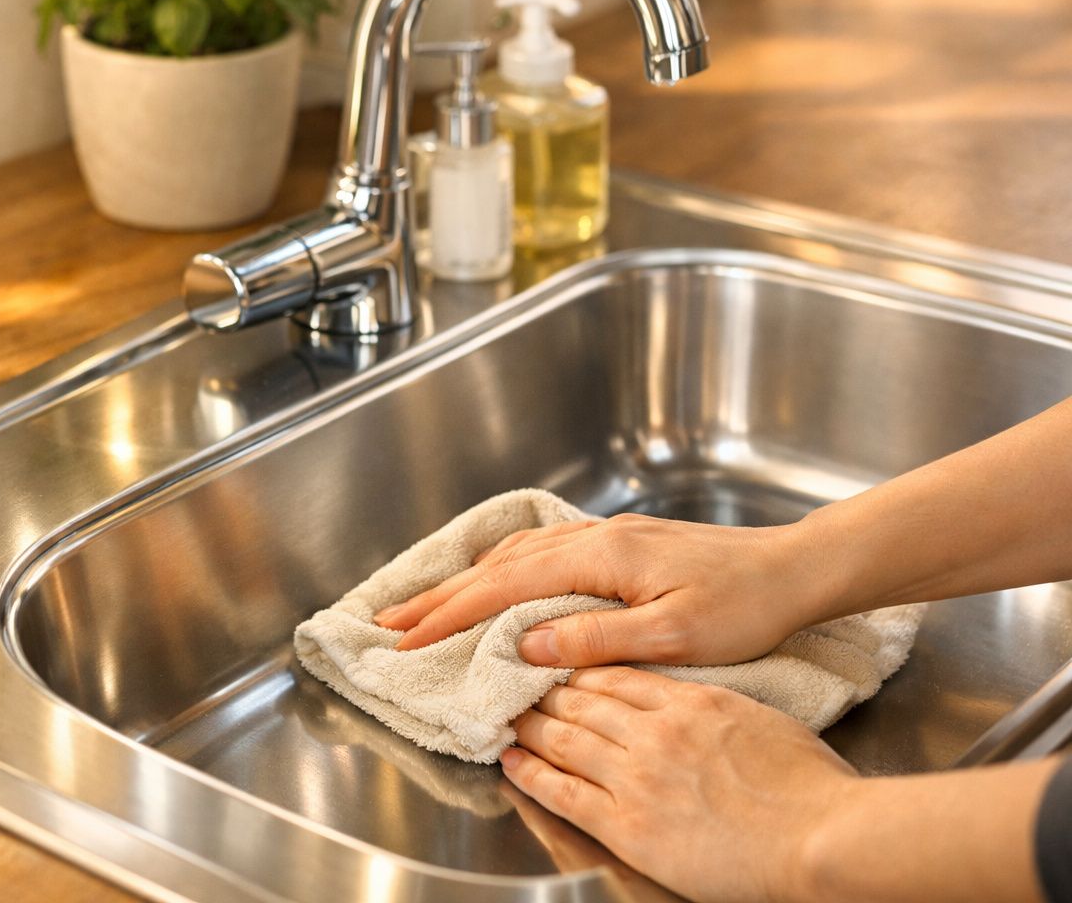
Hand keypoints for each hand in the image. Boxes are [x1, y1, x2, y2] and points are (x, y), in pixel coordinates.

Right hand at [375, 513, 829, 666]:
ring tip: (426, 605)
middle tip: (387, 620)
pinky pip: (539, 552)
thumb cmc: (747, 604)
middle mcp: (594, 539)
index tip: (407, 640)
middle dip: (439, 595)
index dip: (451, 615)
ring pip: (514, 555)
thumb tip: (527, 645)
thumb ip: (597, 637)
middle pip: (497, 565)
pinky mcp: (618, 544)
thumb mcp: (674, 632)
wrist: (795, 569)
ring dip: (464, 580)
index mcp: (600, 557)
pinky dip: (500, 569)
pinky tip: (494, 580)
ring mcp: (604, 538)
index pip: (504, 588)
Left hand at [501, 667, 853, 902]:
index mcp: (690, 702)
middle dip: (544, 690)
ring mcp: (637, 777)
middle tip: (519, 683)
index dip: (580, 667)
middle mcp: (655, 732)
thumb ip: (715, 708)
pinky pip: (563, 790)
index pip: (617, 675)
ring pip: (565, 738)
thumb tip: (696, 707)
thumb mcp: (760, 720)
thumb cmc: (810, 786)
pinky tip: (511, 760)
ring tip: (508, 716)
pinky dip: (530, 772)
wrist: (821, 836)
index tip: (559, 663)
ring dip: (530, 725)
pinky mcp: (628, 824)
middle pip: (582, 700)